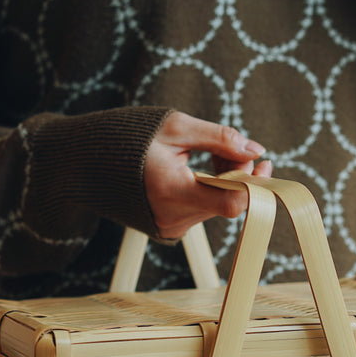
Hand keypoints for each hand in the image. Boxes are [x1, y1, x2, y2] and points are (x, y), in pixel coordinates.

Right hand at [144, 111, 272, 240]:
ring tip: (211, 156)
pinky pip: (202, 211)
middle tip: (232, 148)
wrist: (93, 163)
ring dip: (225, 182)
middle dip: (239, 175)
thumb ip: (220, 138)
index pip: (231, 202)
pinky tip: (199, 173)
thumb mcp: (177, 127)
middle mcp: (172, 217)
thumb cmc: (132, 139)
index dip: (253, 183)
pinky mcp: (169, 229)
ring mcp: (170, 227)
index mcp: (171, 190)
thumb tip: (255, 150)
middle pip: (226, 202)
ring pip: (216, 207)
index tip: (262, 162)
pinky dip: (209, 192)